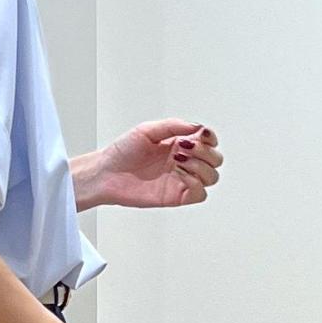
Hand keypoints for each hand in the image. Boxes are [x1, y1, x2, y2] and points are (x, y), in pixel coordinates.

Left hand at [94, 118, 221, 208]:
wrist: (106, 174)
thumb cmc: (122, 152)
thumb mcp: (147, 130)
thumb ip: (174, 126)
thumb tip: (197, 126)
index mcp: (179, 143)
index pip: (208, 141)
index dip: (210, 138)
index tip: (201, 134)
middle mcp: (184, 161)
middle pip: (215, 159)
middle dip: (206, 152)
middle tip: (184, 148)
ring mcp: (181, 180)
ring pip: (212, 177)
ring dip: (201, 166)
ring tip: (179, 160)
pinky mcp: (176, 196)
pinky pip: (200, 194)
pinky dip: (196, 184)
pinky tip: (180, 175)